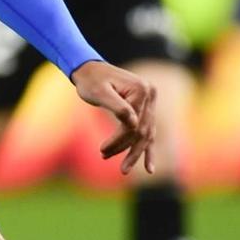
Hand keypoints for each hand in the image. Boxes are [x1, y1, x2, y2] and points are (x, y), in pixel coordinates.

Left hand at [70, 60, 156, 175]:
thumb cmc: (91, 81)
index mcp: (141, 90)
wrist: (90, 70)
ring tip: (124, 170)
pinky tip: (149, 168)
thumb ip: (118, 107)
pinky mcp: (146, 108)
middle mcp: (150, 94)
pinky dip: (148, 150)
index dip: (119, 140)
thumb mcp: (99, 93)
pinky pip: (149, 131)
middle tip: (112, 164)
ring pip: (146, 134)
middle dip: (127, 150)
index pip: (133, 123)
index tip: (101, 151)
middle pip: (142, 130)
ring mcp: (150, 101)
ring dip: (135, 153)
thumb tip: (133, 124)